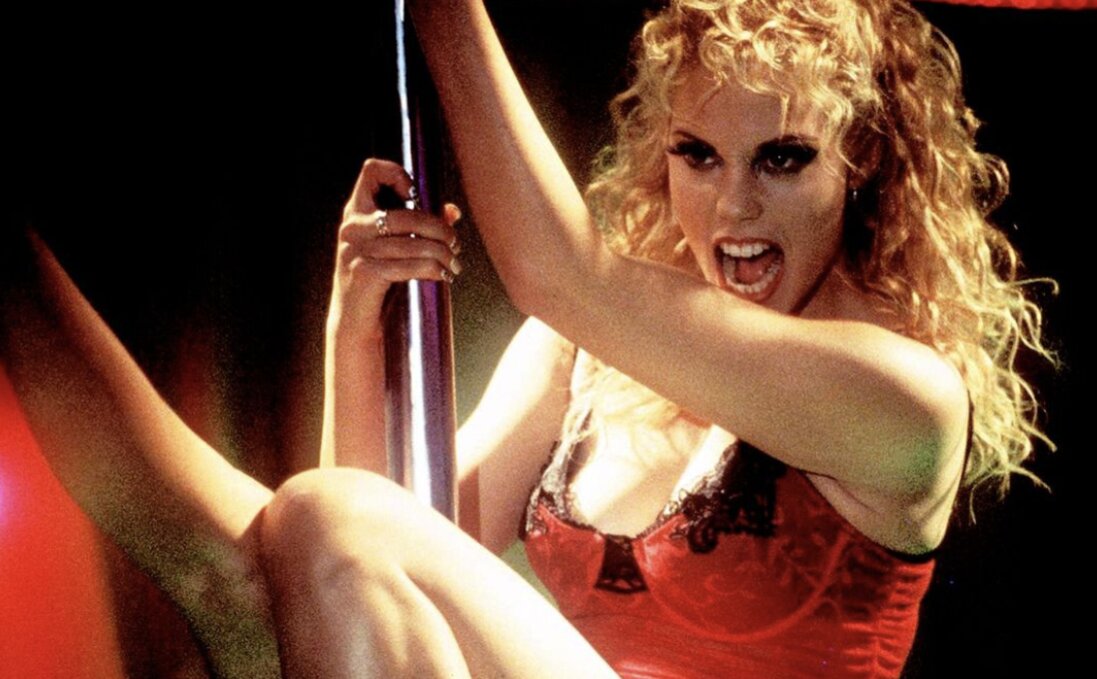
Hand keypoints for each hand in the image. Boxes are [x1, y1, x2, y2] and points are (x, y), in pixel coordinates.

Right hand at [328, 158, 461, 337]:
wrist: (353, 324)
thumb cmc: (377, 283)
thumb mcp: (394, 250)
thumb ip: (419, 227)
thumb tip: (452, 211)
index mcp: (356, 213)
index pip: (371, 171)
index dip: (398, 174)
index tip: (417, 196)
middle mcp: (353, 227)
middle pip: (408, 213)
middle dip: (440, 229)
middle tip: (455, 244)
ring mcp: (357, 250)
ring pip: (415, 242)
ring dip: (443, 254)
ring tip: (455, 265)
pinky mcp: (366, 273)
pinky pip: (411, 265)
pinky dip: (434, 270)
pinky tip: (444, 276)